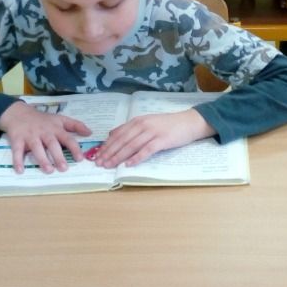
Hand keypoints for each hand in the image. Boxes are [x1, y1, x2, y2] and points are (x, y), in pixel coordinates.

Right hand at [0, 101, 91, 173]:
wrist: (19, 113)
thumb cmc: (43, 119)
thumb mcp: (60, 119)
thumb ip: (75, 125)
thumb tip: (90, 132)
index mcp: (55, 128)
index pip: (67, 138)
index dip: (74, 148)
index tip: (80, 159)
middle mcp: (44, 132)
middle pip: (52, 144)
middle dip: (58, 156)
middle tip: (64, 168)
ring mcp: (30, 136)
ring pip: (36, 148)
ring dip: (42, 159)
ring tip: (49, 170)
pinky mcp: (17, 139)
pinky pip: (17, 151)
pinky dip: (17, 161)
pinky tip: (20, 170)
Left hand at [94, 109, 214, 167]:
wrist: (189, 122)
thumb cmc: (168, 124)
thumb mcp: (147, 122)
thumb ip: (130, 128)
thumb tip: (111, 134)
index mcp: (137, 121)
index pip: (117, 134)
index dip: (106, 145)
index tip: (97, 156)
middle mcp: (143, 125)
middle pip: (122, 140)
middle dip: (109, 153)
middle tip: (99, 163)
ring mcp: (152, 132)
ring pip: (131, 146)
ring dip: (118, 156)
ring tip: (109, 165)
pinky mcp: (162, 140)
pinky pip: (146, 150)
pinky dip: (136, 158)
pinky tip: (128, 164)